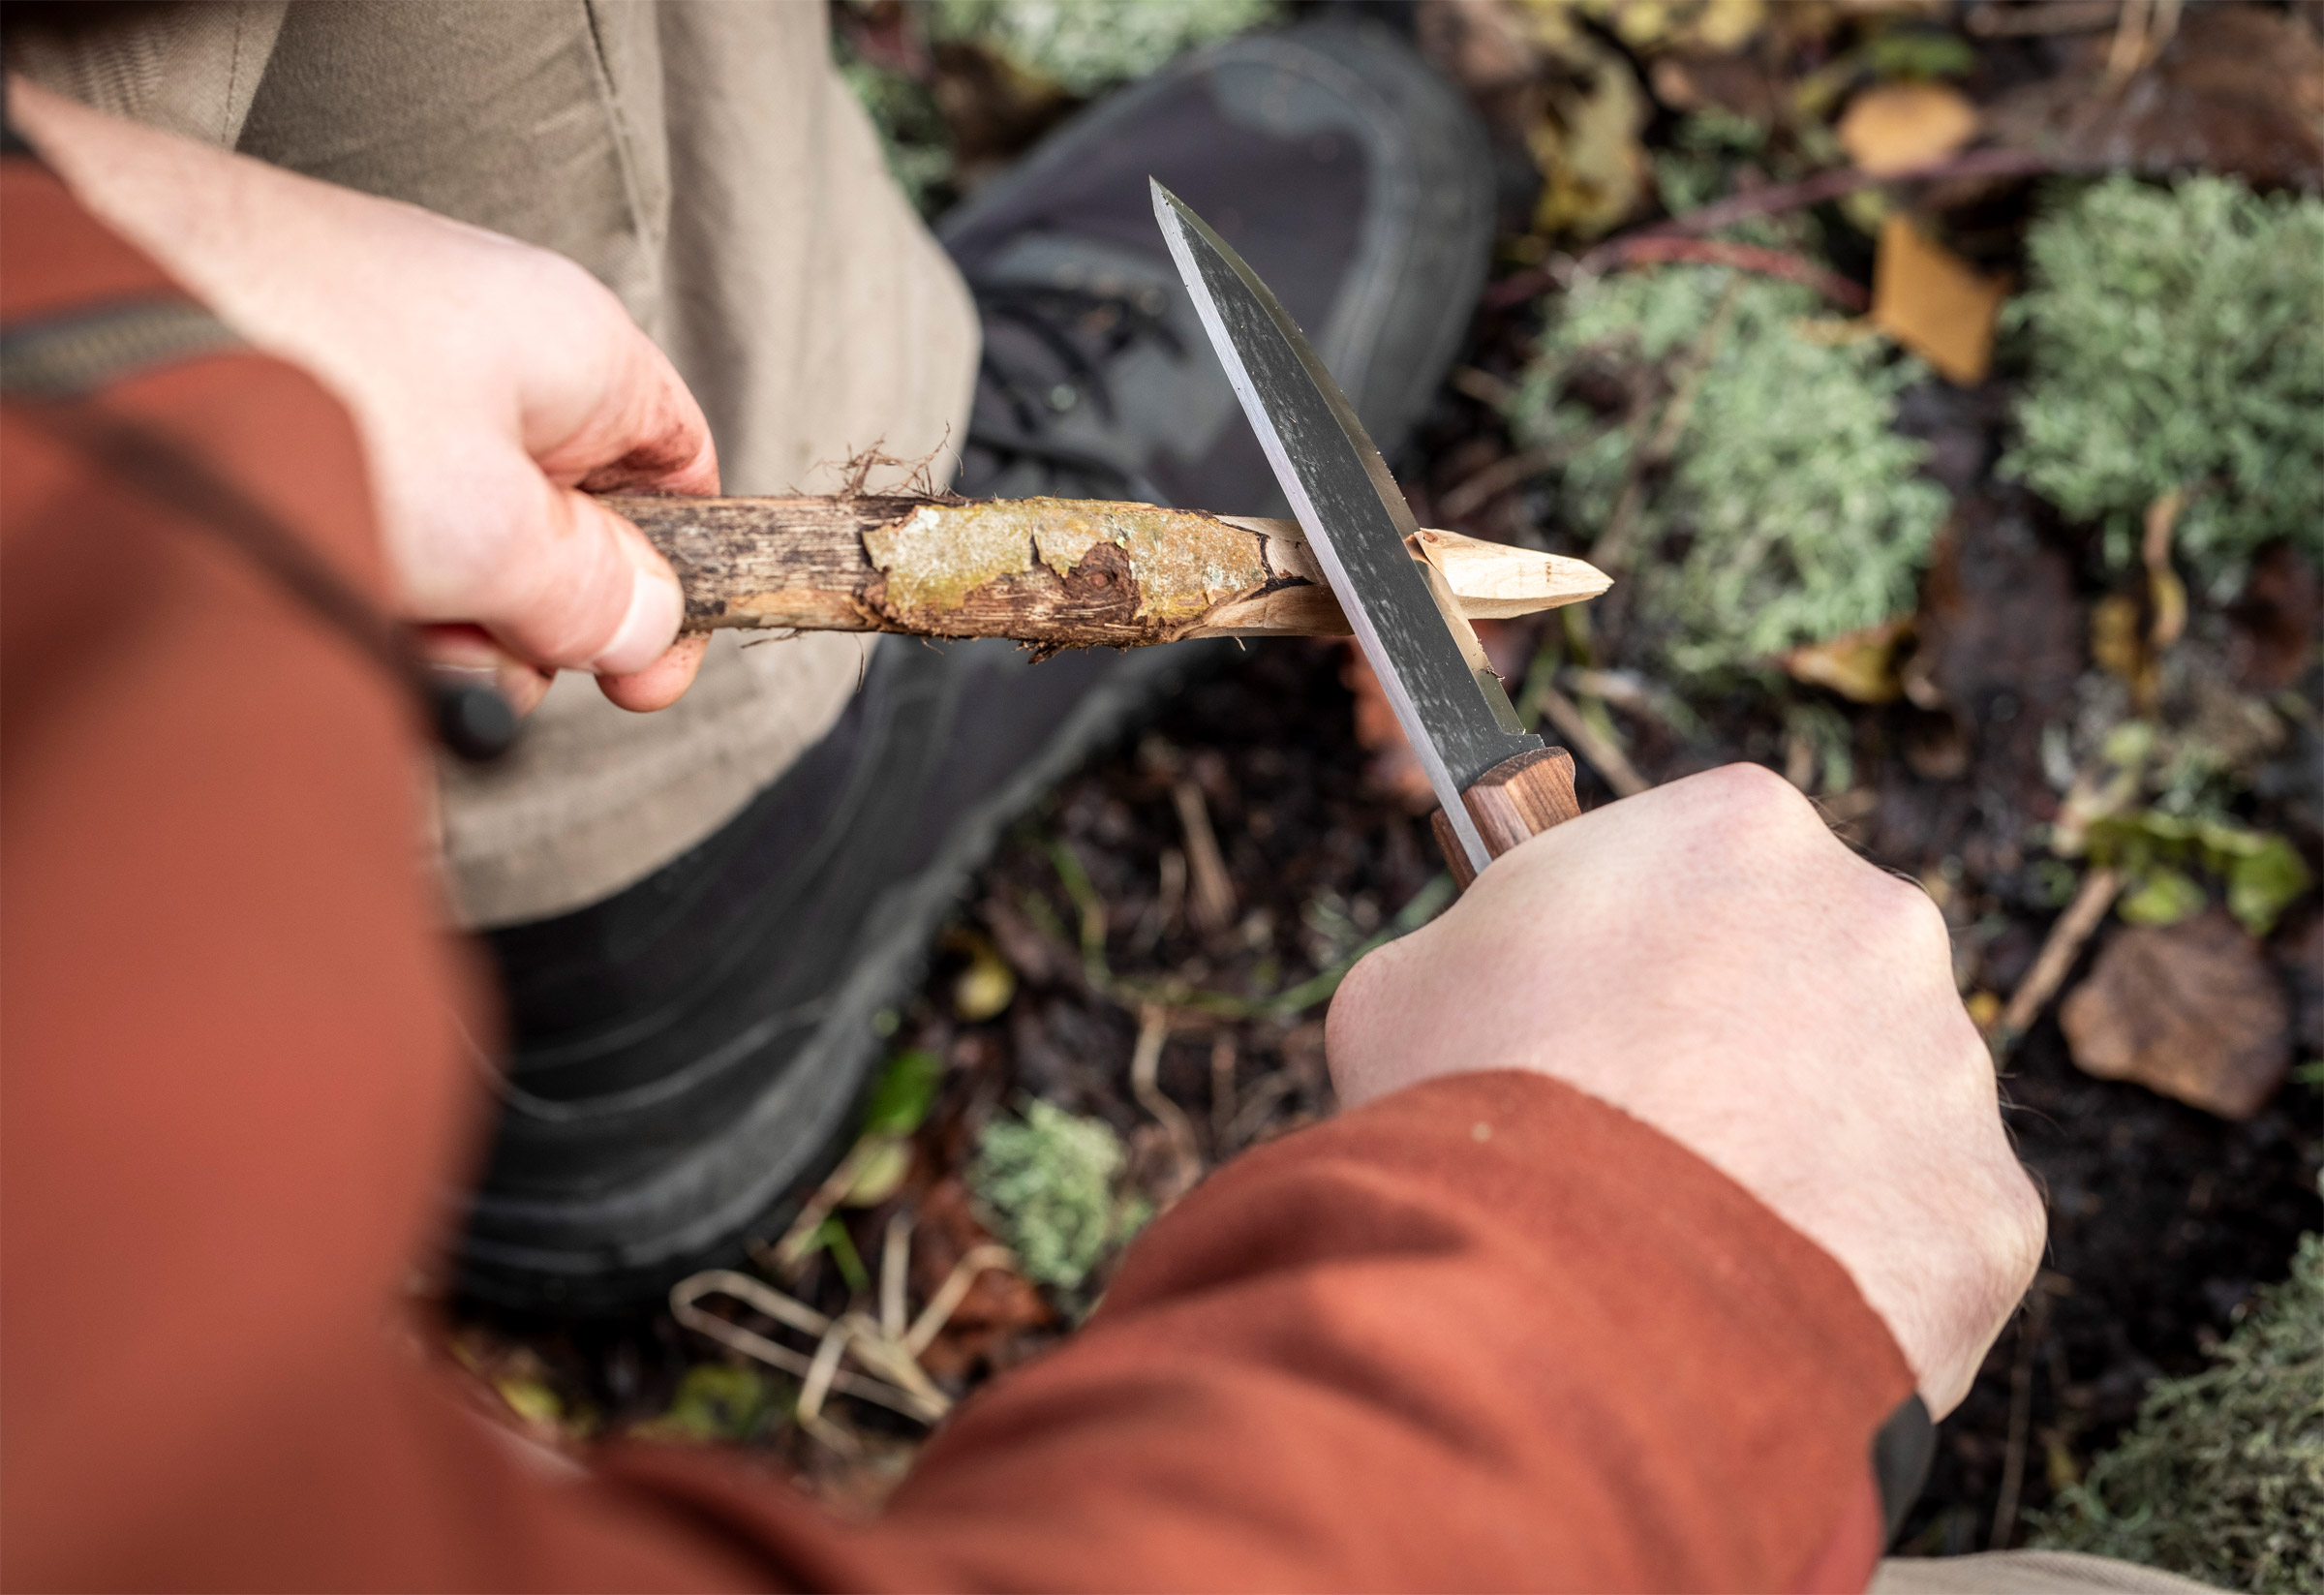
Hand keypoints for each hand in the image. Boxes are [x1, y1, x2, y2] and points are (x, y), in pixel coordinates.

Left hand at [11, 79, 714, 711]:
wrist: (102, 300)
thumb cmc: (307, 374)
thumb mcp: (491, 528)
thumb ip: (590, 593)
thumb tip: (648, 629)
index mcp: (574, 350)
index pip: (678, 467)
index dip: (677, 580)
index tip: (647, 674)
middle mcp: (488, 357)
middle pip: (561, 532)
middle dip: (523, 625)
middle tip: (473, 658)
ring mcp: (389, 382)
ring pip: (458, 544)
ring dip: (432, 617)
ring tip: (371, 623)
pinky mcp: (297, 405)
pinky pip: (368, 522)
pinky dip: (354, 578)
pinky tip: (316, 597)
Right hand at [1327, 764, 2044, 1414]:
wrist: (1557, 1299)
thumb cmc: (1465, 1110)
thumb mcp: (1409, 981)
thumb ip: (1490, 950)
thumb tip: (1505, 982)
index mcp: (1740, 827)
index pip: (1706, 862)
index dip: (1642, 943)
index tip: (1599, 1006)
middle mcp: (1878, 920)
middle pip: (1812, 972)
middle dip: (1741, 1041)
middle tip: (1639, 1127)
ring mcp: (1950, 1071)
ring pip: (1875, 1105)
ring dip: (1799, 1153)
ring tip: (1684, 1237)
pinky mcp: (1990, 1213)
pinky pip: (1916, 1235)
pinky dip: (1846, 1269)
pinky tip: (1747, 1301)